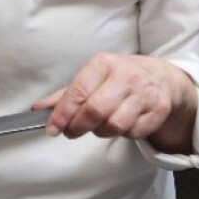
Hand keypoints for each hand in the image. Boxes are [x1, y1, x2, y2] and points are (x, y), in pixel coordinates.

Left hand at [35, 53, 198, 152]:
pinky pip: (133, 133)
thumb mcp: (91, 77)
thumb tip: (37, 109)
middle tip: (72, 131)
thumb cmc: (118, 78)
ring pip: (114, 126)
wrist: (161, 77)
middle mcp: (126, 76)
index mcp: (103, 64)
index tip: (52, 129)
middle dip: (78, 127)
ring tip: (99, 125)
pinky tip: (122, 123)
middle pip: (95, 111)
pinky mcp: (159, 110)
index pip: (78, 92)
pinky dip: (123, 134)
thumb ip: (65, 95)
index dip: (62, 114)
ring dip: (101, 132)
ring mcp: (145, 93)